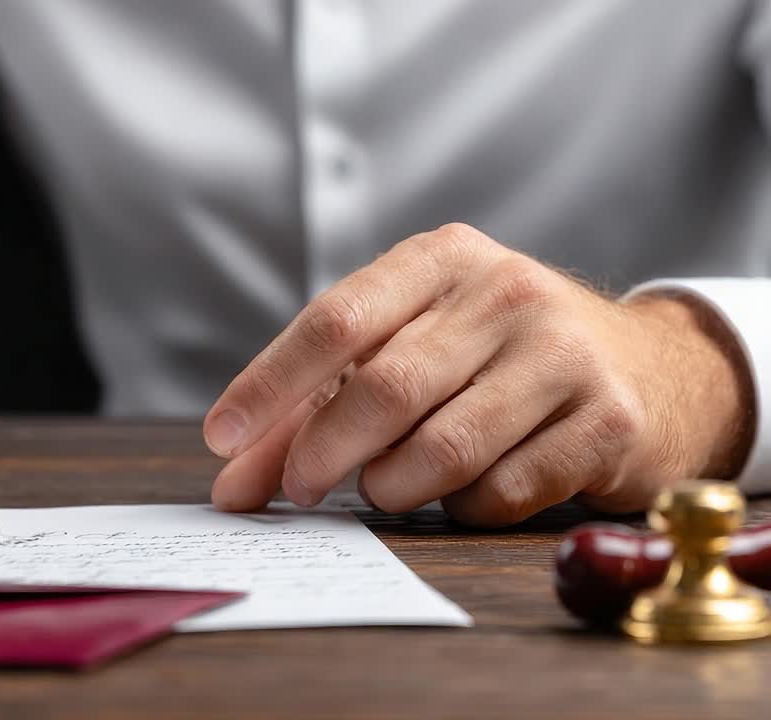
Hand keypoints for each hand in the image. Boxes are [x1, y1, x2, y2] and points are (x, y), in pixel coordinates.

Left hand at [205, 223, 753, 525]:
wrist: (650, 370)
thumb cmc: (494, 360)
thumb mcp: (410, 350)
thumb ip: (314, 409)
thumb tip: (232, 481)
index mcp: (440, 259)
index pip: (335, 319)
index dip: (269, 385)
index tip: (221, 440)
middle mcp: (504, 292)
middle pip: (383, 387)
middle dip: (321, 452)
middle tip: (297, 490)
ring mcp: (562, 353)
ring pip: (441, 447)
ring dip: (393, 485)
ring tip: (386, 487)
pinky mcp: (606, 420)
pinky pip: (503, 490)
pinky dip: (463, 508)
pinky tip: (463, 493)